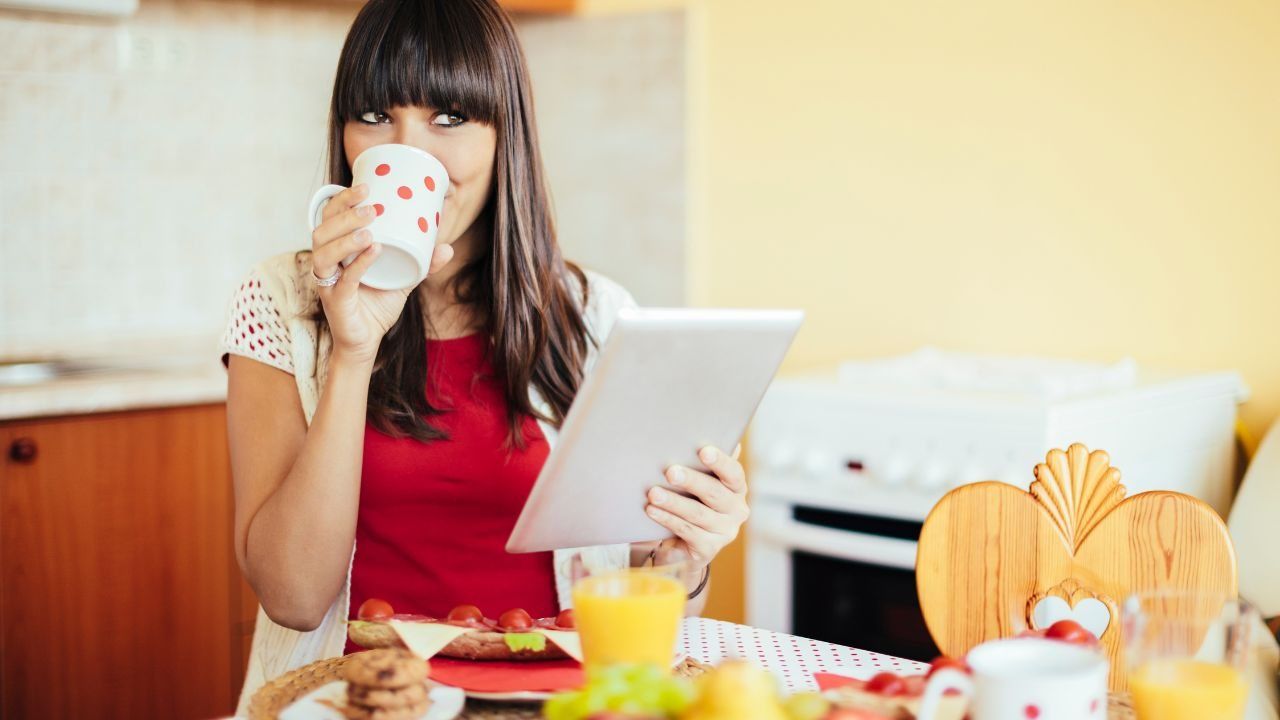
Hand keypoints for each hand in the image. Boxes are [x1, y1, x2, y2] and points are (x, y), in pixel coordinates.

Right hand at [311, 183, 454, 362]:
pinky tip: (374, 250)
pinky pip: (343, 278)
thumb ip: (421, 263)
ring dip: (346, 236)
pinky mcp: (335, 301)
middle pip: (322, 229)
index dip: (342, 199)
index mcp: (336, 250)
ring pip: (324, 251)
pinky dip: (358, 263)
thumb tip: (447, 247)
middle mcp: (326, 263)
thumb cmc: (376, 307)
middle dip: (344, 213)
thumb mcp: (403, 280)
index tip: (366, 186)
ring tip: (370, 228)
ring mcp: (328, 282)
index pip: (329, 217)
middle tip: (371, 206)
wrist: (366, 342)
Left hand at [645, 445, 748, 571]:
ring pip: (697, 514)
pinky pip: (687, 531)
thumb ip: (703, 463)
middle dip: (691, 481)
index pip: (733, 473)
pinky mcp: (709, 549)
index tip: (703, 451)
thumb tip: (697, 431)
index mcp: (737, 488)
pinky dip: (668, 519)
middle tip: (670, 471)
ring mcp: (725, 532)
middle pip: (715, 493)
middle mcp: (736, 510)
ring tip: (653, 493)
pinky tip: (652, 510)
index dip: (720, 461)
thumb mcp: (698, 483)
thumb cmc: (692, 502)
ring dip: (673, 502)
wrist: (685, 545)